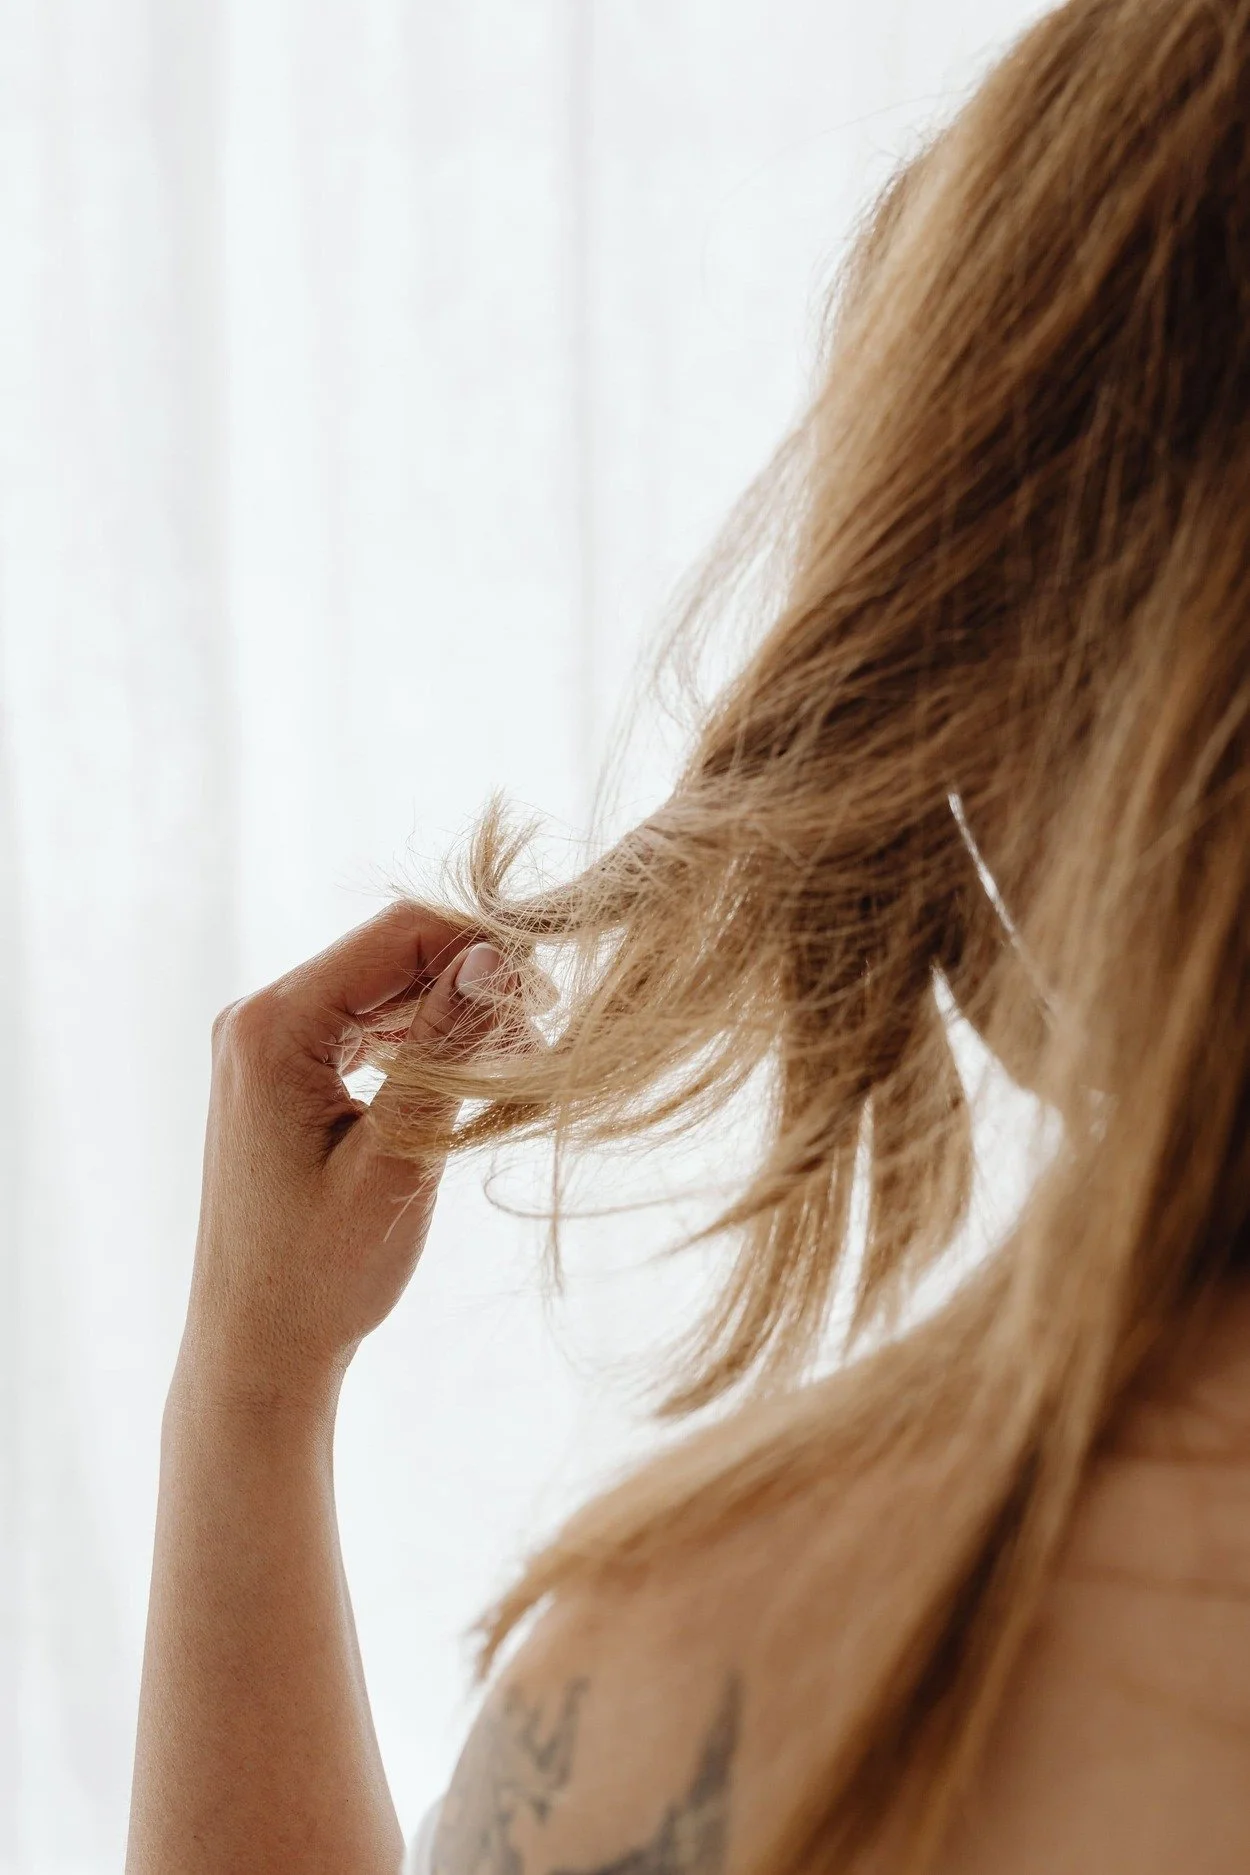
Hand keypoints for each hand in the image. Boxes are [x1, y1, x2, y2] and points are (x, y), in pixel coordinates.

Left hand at [177, 901, 507, 1410]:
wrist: (256, 1349)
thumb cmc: (321, 1274)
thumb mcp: (397, 1159)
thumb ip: (443, 1051)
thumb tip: (495, 958)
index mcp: (272, 1026)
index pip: (398, 934)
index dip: (484, 943)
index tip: (552, 993)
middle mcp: (257, 1016)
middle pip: (391, 952)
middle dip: (473, 979)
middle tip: (545, 1039)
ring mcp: (264, 1041)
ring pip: (384, 986)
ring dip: (454, 1011)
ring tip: (517, 1066)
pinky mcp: (280, 1069)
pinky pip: (364, 1024)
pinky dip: (421, 1040)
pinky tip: (467, 1078)